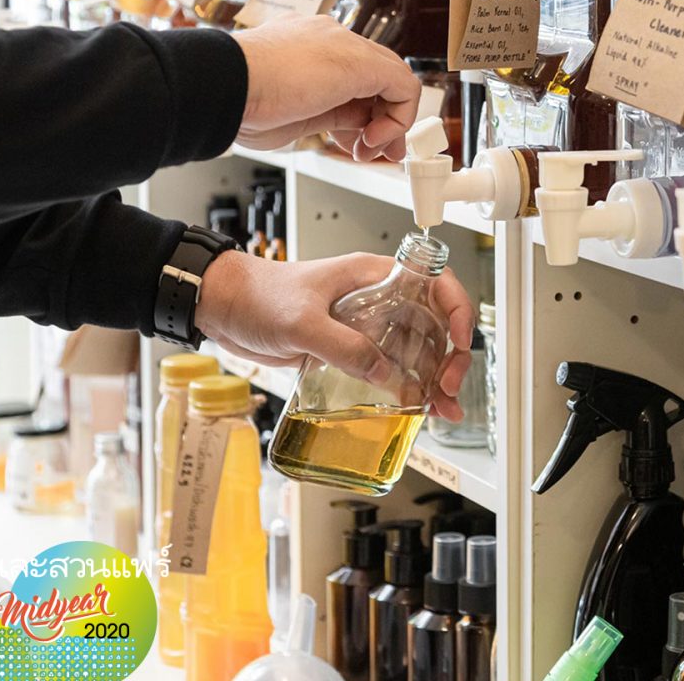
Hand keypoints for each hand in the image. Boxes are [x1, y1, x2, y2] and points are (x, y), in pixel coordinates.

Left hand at [196, 251, 475, 420]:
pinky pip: (387, 368)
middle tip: (446, 387)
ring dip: (433, 378)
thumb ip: (344, 346)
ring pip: (414, 349)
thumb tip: (384, 373)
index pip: (433, 281)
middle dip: (449, 355)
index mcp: (372, 275)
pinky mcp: (348, 349)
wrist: (224, 307)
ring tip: (443, 408)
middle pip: (432, 322)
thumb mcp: (302, 320)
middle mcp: (376, 298)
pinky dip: (406, 388)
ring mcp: (364, 325)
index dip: (456, 308)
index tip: (460, 340)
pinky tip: (416, 408)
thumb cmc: (258, 294)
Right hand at [234, 17, 420, 161]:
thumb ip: (327, 115)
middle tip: (376, 152)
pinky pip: (403, 85)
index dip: (361, 116)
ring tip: (370, 151)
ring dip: (390, 124)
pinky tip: (373, 139)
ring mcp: (344, 46)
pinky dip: (398, 119)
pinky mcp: (360, 61)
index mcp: (306, 48)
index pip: (351, 80)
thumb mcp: (293, 113)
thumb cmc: (240, 100)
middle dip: (383, 122)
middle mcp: (328, 40)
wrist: (224, 83)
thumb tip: (349, 129)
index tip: (357, 144)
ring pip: (392, 80)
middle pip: (376, 79)